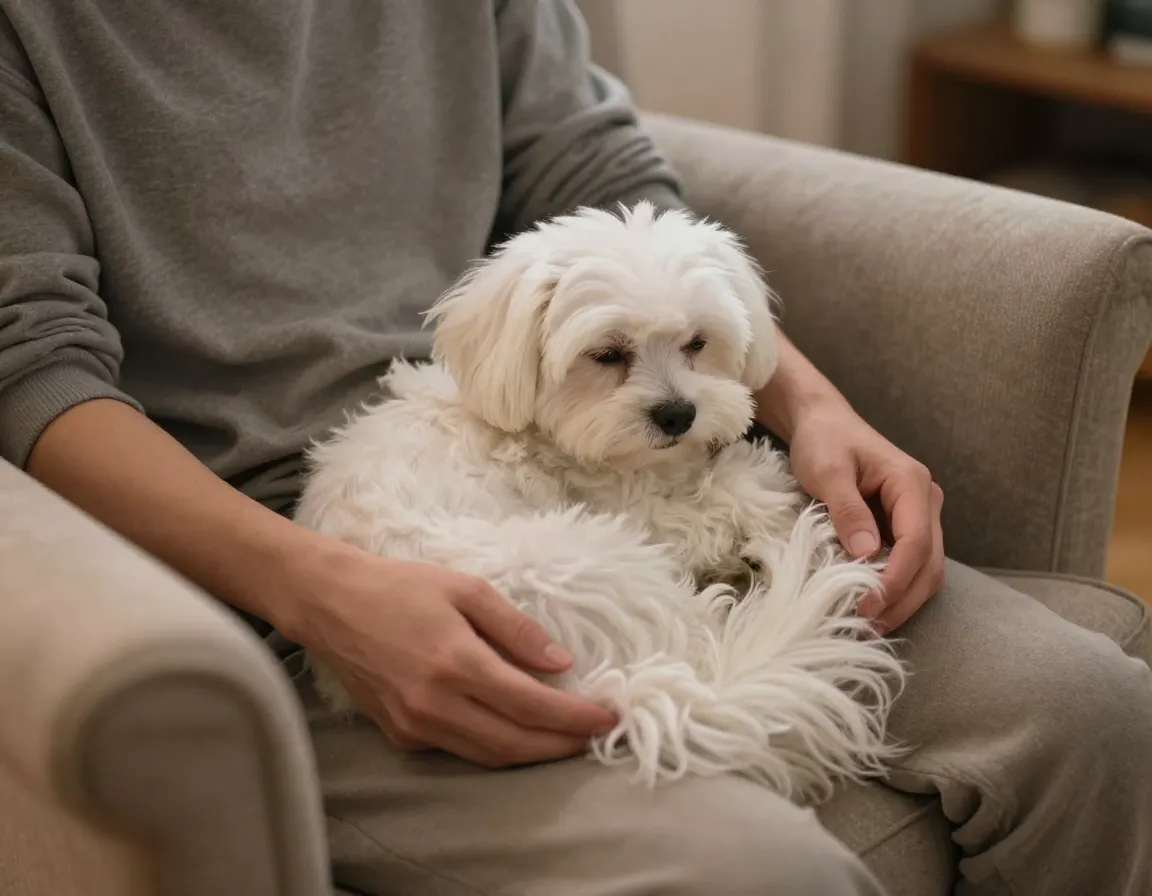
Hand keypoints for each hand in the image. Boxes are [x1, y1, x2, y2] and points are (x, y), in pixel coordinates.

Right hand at [288, 541, 617, 767]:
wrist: (330, 604)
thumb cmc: (401, 587)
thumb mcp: (467, 589)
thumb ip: (517, 629)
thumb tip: (562, 664)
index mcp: (456, 663)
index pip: (530, 704)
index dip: (574, 717)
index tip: (607, 716)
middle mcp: (435, 705)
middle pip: (514, 743)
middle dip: (562, 745)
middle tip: (595, 735)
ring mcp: (414, 726)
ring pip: (489, 756)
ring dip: (532, 754)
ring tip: (566, 740)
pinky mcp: (400, 735)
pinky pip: (460, 751)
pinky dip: (495, 748)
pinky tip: (517, 732)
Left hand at [785, 397, 944, 634]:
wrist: (822, 422)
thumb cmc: (824, 441)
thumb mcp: (828, 472)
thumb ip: (847, 510)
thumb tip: (866, 554)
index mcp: (912, 483)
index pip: (917, 542)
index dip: (896, 579)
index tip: (868, 605)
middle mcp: (925, 500)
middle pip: (930, 562)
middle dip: (903, 599)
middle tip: (868, 626)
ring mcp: (918, 515)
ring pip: (926, 569)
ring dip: (902, 600)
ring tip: (870, 625)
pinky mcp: (904, 526)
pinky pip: (910, 564)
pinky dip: (896, 588)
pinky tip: (872, 606)